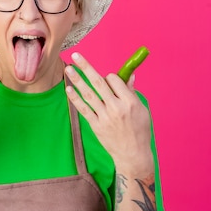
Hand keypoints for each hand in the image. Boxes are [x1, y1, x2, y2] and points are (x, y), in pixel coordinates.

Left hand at [64, 52, 152, 171]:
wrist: (133, 154)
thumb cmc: (139, 131)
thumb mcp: (141, 110)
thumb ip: (131, 92)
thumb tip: (128, 75)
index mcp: (130, 101)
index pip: (114, 80)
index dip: (110, 76)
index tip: (108, 78)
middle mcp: (116, 108)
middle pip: (99, 83)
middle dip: (86, 67)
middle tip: (76, 55)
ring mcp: (105, 117)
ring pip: (89, 94)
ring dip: (77, 80)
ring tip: (68, 69)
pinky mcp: (96, 126)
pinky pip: (83, 109)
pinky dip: (75, 98)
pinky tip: (68, 89)